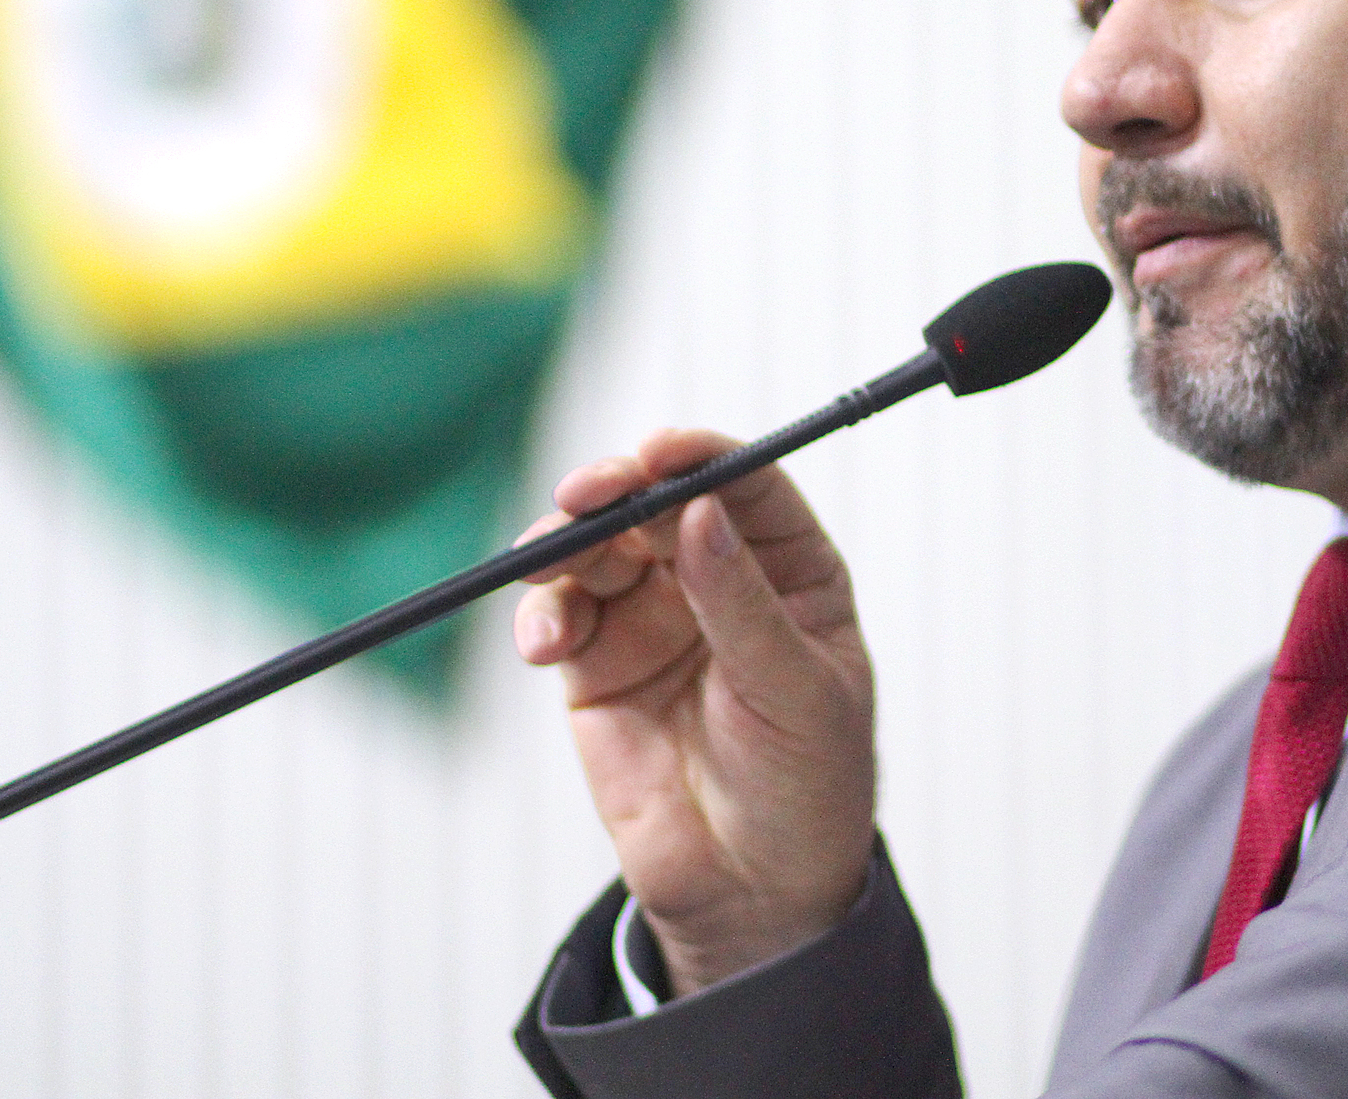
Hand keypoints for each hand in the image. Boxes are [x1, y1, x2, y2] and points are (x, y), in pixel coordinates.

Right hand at [514, 427, 875, 994]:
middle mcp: (716, 578)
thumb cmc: (805, 788)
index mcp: (789, 570)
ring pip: (597, 548)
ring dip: (564, 546)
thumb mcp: (792, 691)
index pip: (744, 485)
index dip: (699, 458)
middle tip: (585, 496)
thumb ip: (740, 603)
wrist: (753, 895)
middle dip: (615, 490)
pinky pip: (559, 615)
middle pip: (656, 503)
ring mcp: (652, 617)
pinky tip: (545, 643)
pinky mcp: (597, 664)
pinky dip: (542, 615)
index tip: (658, 452)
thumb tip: (700, 512)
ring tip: (544, 568)